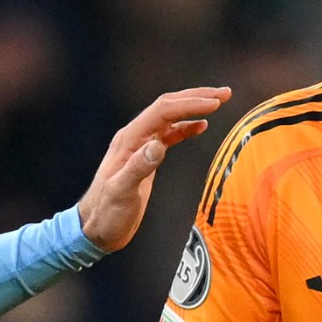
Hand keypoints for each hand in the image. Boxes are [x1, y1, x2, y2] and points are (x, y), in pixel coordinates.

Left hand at [76, 85, 232, 253]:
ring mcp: (141, 146)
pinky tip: (201, 126)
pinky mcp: (147, 157)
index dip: (190, 104)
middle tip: (224, 94)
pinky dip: (187, 127)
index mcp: (129, 140)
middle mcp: (135, 137)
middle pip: (168, 106)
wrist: (97, 227)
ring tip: (218, 102)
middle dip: (196, 97)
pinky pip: (169, 134)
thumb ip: (138, 168)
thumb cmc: (106, 213)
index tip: (215, 104)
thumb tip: (158, 146)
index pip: (163, 111)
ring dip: (193, 107)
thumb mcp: (121, 192)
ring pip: (170, 117)